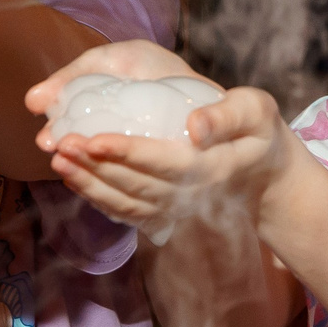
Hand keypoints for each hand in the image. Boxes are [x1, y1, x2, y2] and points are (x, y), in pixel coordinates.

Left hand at [28, 42, 261, 227]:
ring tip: (60, 160)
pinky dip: (98, 199)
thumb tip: (194, 127)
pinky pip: (127, 213)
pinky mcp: (166, 214)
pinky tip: (74, 179)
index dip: (127, 153)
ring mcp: (178, 210)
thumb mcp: (257, 112)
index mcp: (213, 169)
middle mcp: (193, 196)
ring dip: (90, 185)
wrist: (267, 178)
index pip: (165, 163)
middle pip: (137, 186)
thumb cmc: (259, 134)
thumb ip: (228, 115)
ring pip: (127, 204)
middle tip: (62, 144)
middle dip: (96, 167)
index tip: (94, 139)